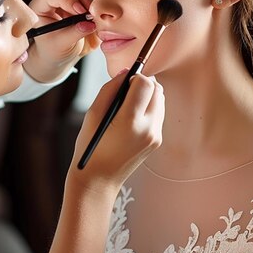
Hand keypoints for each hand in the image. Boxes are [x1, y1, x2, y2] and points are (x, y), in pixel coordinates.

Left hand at [23, 0, 99, 82]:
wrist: (60, 54)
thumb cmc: (54, 50)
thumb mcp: (62, 45)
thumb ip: (74, 33)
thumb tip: (89, 24)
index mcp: (38, 8)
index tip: (81, 11)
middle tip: (89, 11)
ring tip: (93, 15)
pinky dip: (93, 0)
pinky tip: (95, 13)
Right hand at [68, 72, 164, 192]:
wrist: (99, 179)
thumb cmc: (91, 146)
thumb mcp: (93, 113)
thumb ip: (110, 89)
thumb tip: (125, 73)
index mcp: (129, 120)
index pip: (145, 83)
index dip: (135, 77)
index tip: (124, 82)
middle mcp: (147, 128)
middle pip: (157, 89)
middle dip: (143, 84)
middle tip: (126, 92)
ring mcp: (155, 136)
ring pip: (160, 100)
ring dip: (147, 96)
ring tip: (128, 107)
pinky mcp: (157, 141)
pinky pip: (158, 114)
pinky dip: (148, 109)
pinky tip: (132, 119)